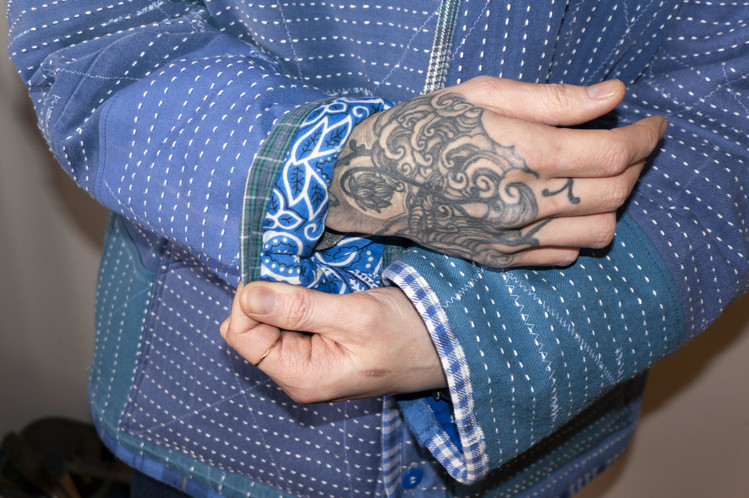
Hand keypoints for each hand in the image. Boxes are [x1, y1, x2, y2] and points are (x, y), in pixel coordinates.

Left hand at [220, 282, 445, 403]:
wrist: (447, 346)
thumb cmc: (408, 334)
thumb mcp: (356, 316)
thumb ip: (300, 308)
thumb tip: (248, 294)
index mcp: (301, 376)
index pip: (241, 337)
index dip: (248, 300)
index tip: (274, 272)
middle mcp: (298, 375)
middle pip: (252, 330)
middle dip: (267, 297)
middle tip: (298, 273)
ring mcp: (309, 363)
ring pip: (270, 323)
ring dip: (284, 297)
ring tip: (315, 283)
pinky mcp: (321, 349)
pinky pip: (291, 323)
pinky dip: (298, 301)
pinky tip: (320, 291)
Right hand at [325, 77, 667, 267]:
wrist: (373, 181)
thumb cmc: (424, 128)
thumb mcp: (482, 95)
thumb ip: (553, 100)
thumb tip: (612, 94)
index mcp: (517, 153)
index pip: (610, 154)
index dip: (644, 137)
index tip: (652, 124)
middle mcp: (519, 202)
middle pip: (613, 194)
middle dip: (636, 166)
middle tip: (630, 145)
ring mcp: (509, 237)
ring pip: (598, 232)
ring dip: (613, 203)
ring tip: (599, 179)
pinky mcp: (499, 258)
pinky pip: (565, 256)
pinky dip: (579, 232)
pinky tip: (563, 207)